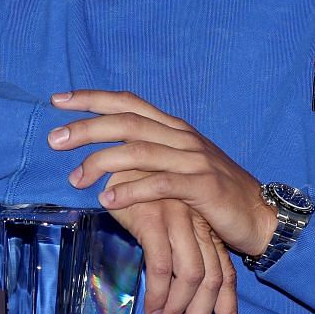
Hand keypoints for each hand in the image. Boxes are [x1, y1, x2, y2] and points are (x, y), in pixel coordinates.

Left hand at [47, 90, 277, 257]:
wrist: (261, 215)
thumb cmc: (214, 193)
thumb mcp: (180, 166)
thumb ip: (149, 155)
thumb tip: (105, 155)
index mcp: (174, 128)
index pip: (128, 103)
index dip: (92, 98)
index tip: (57, 100)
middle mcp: (182, 137)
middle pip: (126, 123)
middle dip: (86, 128)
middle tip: (54, 140)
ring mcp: (194, 160)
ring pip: (138, 152)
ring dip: (100, 164)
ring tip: (73, 180)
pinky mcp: (202, 187)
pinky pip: (159, 185)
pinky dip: (130, 192)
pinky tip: (106, 202)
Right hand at [99, 170, 237, 313]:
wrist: (121, 151)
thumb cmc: (138, 189)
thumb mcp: (164, 220)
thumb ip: (173, 249)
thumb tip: (170, 289)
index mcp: (205, 227)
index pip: (226, 275)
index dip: (228, 311)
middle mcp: (199, 225)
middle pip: (215, 281)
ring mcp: (180, 220)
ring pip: (192, 277)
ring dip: (177, 309)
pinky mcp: (156, 218)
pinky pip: (163, 266)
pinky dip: (158, 294)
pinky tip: (149, 308)